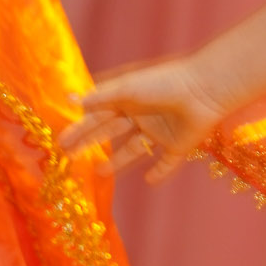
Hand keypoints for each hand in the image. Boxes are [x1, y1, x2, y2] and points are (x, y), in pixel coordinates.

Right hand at [60, 58, 228, 181]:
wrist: (204, 90)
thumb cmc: (163, 84)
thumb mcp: (127, 89)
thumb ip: (100, 97)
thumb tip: (69, 100)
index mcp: (129, 99)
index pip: (98, 115)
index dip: (80, 128)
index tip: (61, 141)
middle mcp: (143, 115)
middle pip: (111, 132)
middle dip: (91, 144)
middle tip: (69, 158)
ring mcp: (161, 131)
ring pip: (135, 149)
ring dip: (119, 161)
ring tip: (101, 173)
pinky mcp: (178, 144)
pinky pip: (167, 162)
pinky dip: (160, 172)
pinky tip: (149, 181)